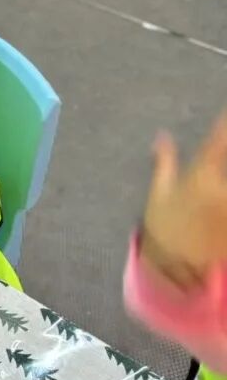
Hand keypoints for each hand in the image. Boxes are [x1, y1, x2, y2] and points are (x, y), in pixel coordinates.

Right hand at [140, 111, 226, 287]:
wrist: (177, 267)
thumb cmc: (165, 226)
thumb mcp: (159, 191)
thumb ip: (165, 162)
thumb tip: (162, 136)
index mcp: (200, 175)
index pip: (219, 141)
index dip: (224, 125)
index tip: (226, 112)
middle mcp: (223, 189)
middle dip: (226, 146)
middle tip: (222, 143)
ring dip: (225, 172)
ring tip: (221, 177)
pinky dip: (226, 199)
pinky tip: (223, 201)